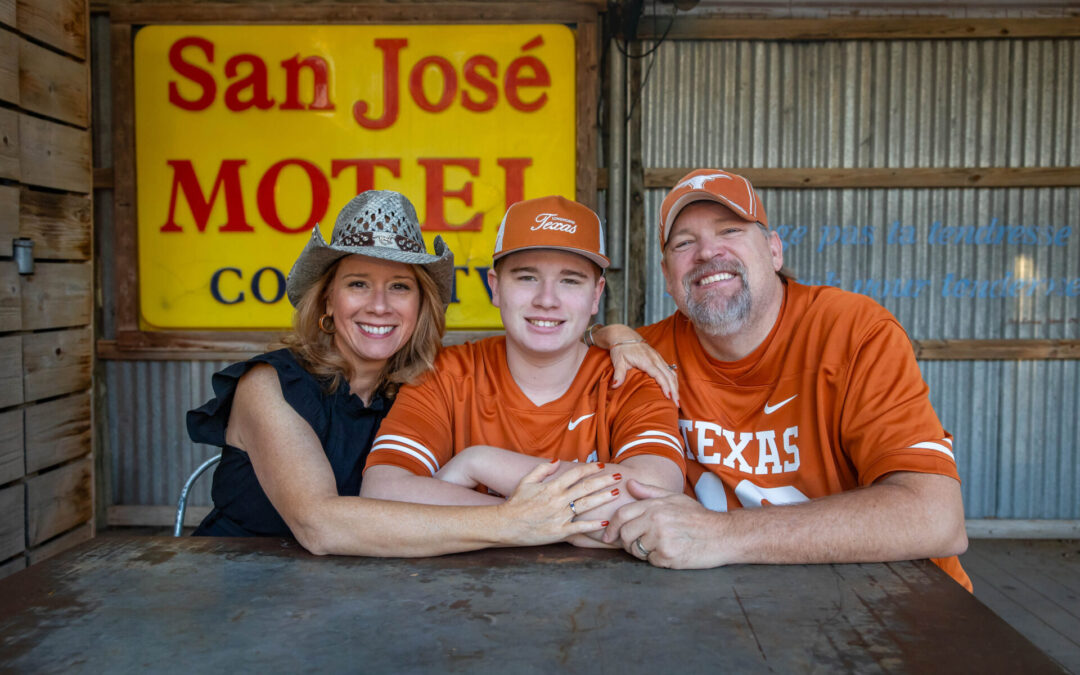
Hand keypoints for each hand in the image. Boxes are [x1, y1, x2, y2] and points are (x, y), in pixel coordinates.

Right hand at [497, 461, 620, 546]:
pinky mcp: (559, 532)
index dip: (590, 469)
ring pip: (586, 505)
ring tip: (615, 493)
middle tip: (618, 477)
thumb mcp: (526, 481)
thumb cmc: (515, 503)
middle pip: (586, 487)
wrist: (505, 525)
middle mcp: (558, 500)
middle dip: (604, 481)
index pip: (575, 474)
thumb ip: (542, 469)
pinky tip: (605, 522)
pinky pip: (580, 527)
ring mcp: (560, 516)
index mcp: (551, 487)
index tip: (601, 466)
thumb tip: (558, 460)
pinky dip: (593, 525)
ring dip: (602, 498)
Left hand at [593, 325, 677, 404]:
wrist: (623, 335)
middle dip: (674, 390)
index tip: (668, 396)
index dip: (665, 386)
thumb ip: (618, 374)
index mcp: (647, 360)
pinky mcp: (659, 358)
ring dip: (676, 386)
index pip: (659, 375)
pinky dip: (673, 380)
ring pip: (671, 373)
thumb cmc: (621, 348)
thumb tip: (615, 385)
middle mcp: (655, 359)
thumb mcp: (618, 361)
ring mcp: (658, 358)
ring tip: (677, 400)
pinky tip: (674, 389)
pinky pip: (670, 370)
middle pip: (669, 376)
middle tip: (676, 404)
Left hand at [602, 479, 723, 568]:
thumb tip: (629, 484)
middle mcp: (656, 520)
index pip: (622, 515)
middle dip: (627, 542)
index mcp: (655, 506)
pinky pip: (651, 561)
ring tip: (658, 547)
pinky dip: (657, 560)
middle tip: (637, 544)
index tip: (609, 536)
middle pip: (625, 535)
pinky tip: (670, 553)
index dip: (612, 527)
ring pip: (636, 550)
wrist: (723, 534)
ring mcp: (661, 538)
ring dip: (642, 552)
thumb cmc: (698, 516)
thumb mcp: (674, 498)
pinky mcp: (668, 555)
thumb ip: (649, 492)